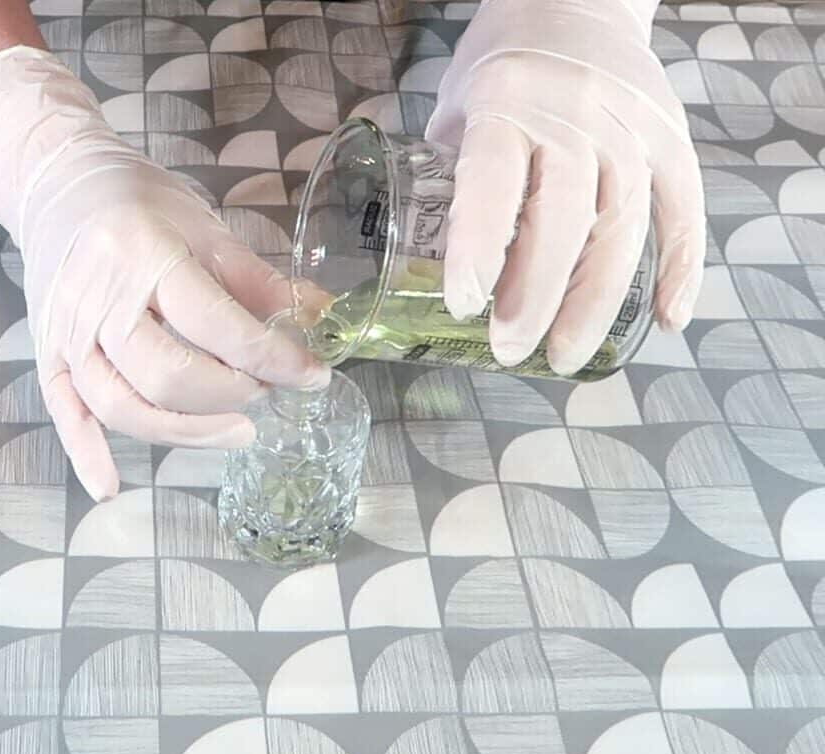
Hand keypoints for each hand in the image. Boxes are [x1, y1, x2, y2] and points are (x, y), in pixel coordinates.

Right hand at [0, 46, 327, 499]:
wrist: (58, 183)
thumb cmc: (139, 202)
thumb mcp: (205, 228)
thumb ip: (258, 281)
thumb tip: (320, 317)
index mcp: (145, 256)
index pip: (218, 327)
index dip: (274, 360)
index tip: (314, 376)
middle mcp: (99, 299)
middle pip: (169, 376)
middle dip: (231, 395)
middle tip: (264, 391)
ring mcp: (66, 333)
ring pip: (124, 407)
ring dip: (186, 432)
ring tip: (234, 429)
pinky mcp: (47, 355)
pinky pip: (66, 415)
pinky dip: (87, 455)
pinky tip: (110, 487)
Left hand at [427, 0, 705, 374]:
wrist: (577, 0)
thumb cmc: (503, 60)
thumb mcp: (456, 102)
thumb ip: (447, 172)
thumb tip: (430, 260)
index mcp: (506, 101)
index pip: (492, 183)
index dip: (479, 249)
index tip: (465, 306)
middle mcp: (574, 113)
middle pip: (561, 219)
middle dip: (535, 297)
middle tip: (509, 351)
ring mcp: (630, 126)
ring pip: (621, 227)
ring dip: (595, 302)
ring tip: (566, 356)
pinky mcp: (671, 136)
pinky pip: (685, 209)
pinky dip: (682, 268)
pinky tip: (666, 320)